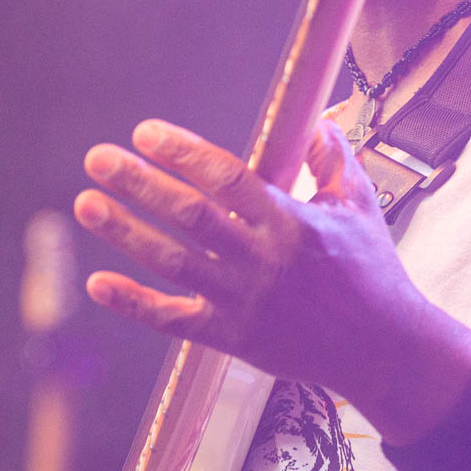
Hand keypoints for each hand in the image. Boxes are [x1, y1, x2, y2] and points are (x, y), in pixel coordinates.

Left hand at [73, 117, 470, 429]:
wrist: (384, 351)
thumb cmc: (373, 272)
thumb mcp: (360, 207)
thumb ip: (333, 160)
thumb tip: (318, 119)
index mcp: (290, 222)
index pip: (227, 179)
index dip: (183, 153)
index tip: (146, 132)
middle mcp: (262, 260)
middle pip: (190, 216)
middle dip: (140, 184)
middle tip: (97, 158)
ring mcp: (244, 302)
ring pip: (173, 263)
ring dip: (125, 232)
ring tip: (85, 203)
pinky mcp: (232, 339)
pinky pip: (173, 320)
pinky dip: (133, 302)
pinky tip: (97, 282)